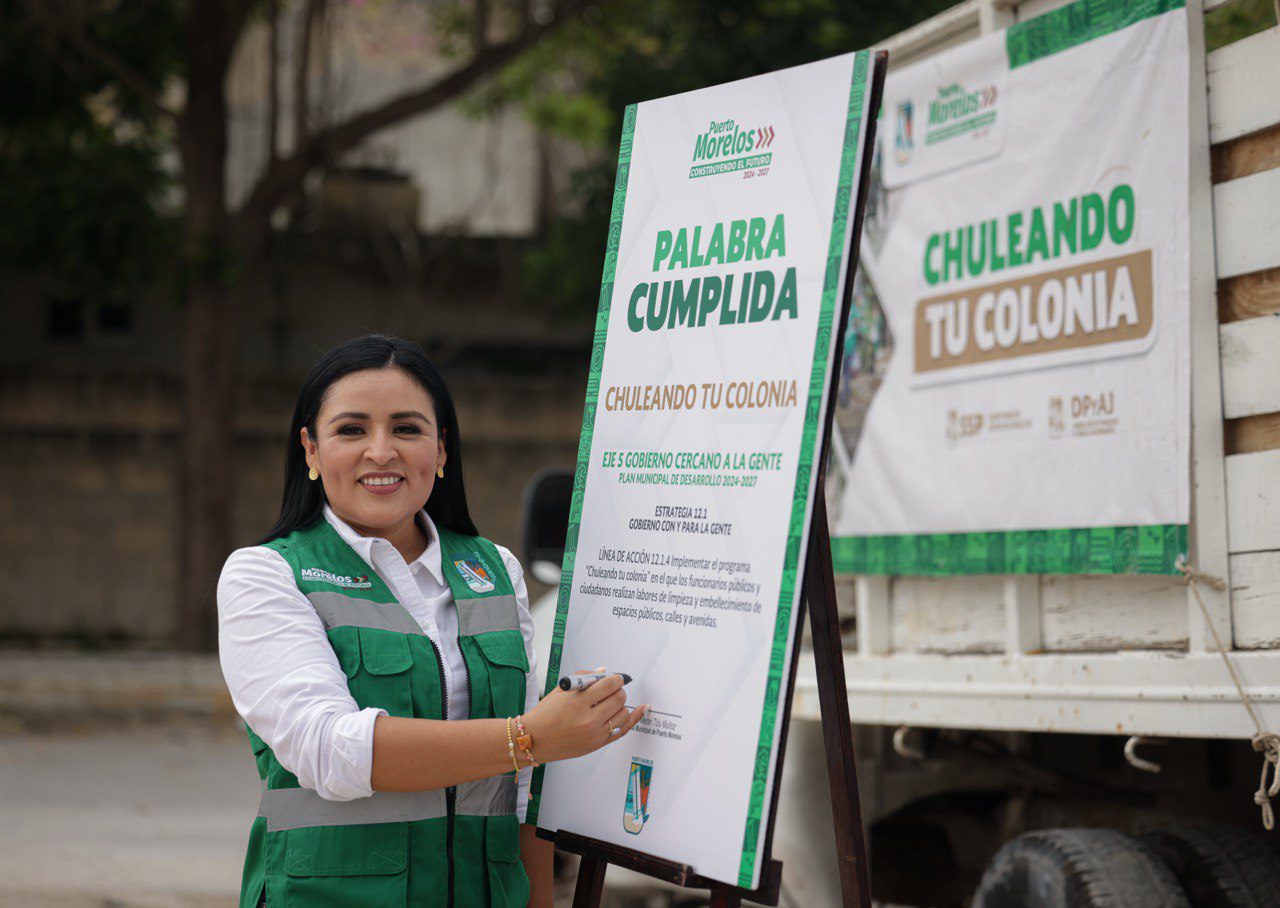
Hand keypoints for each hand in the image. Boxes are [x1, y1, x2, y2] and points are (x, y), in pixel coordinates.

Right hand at [522, 671, 647, 762]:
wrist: (534, 740)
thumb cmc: (545, 714)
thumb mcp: (562, 690)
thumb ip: (584, 678)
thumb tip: (604, 672)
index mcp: (578, 702)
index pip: (609, 685)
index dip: (615, 679)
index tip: (614, 678)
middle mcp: (588, 719)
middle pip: (619, 698)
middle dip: (618, 690)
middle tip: (612, 689)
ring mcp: (595, 734)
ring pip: (623, 713)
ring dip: (620, 704)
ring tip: (609, 703)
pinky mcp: (598, 744)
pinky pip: (623, 730)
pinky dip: (634, 718)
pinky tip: (642, 709)